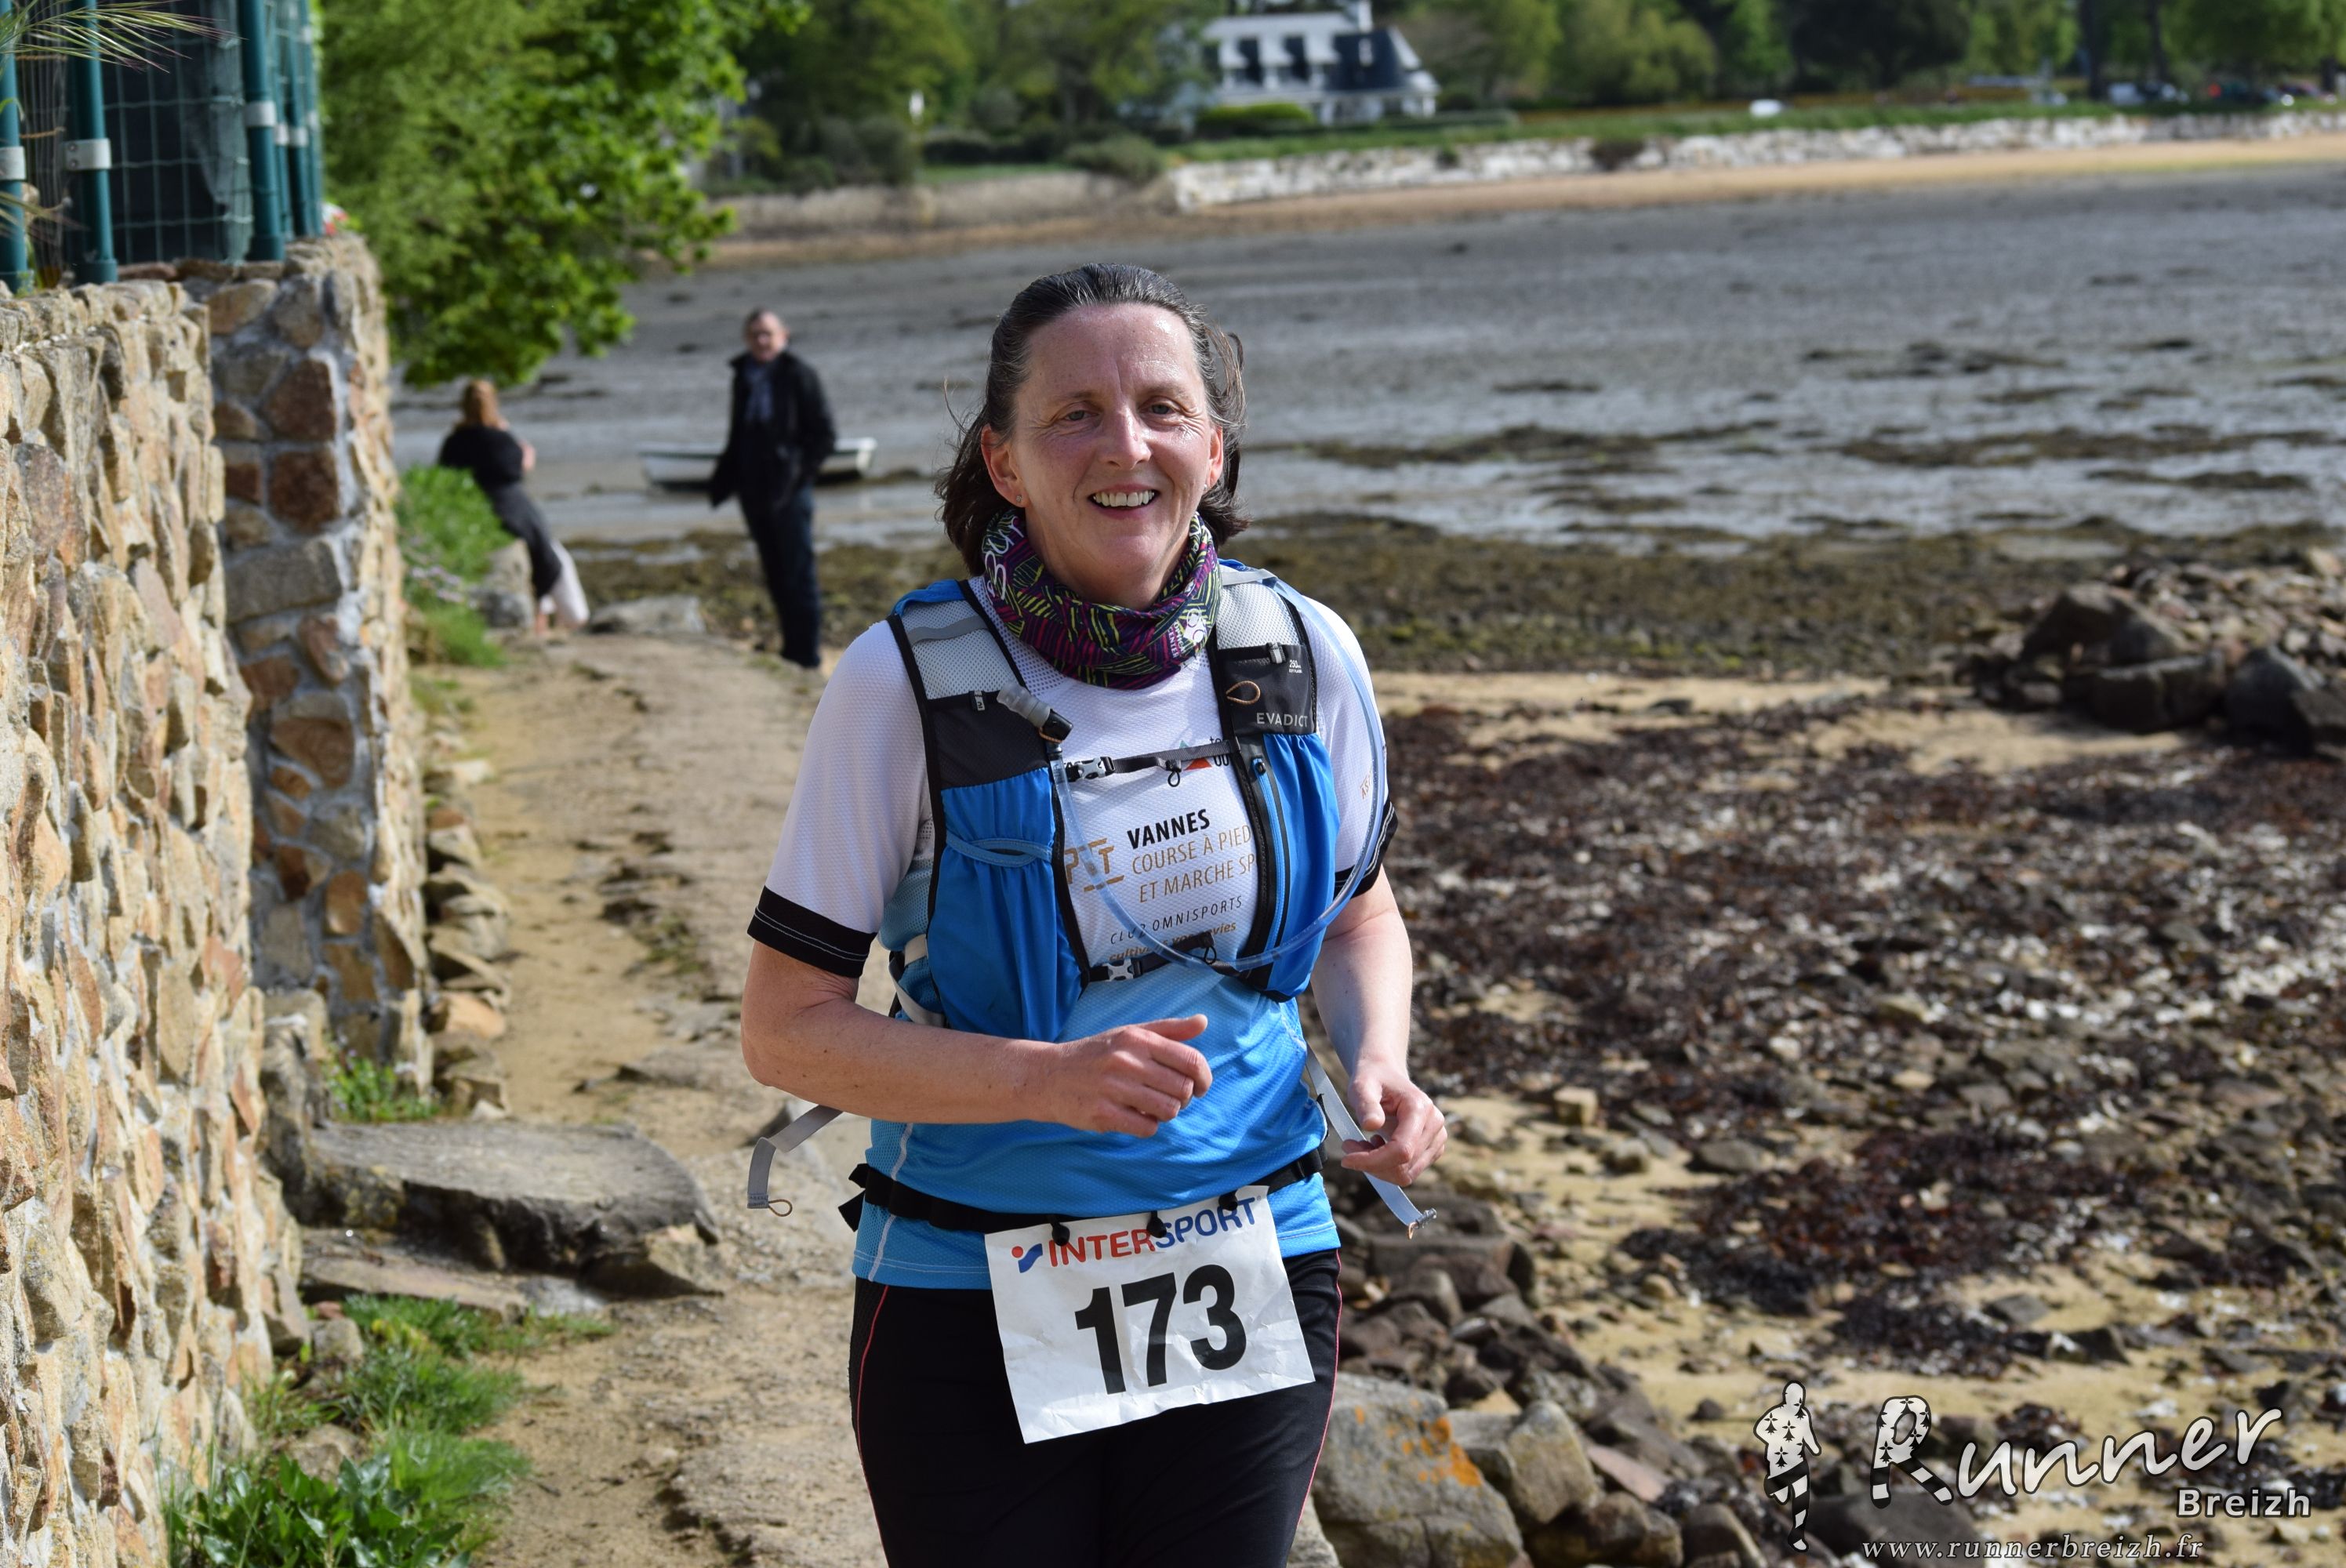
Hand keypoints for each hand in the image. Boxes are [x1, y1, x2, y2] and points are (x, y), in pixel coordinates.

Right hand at [1042, 1016, 1211, 1137]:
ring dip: (1166, 1113)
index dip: (1205, 1077)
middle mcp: (1126, 1061)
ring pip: (1168, 1110)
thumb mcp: (1129, 1033)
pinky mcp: (1103, 1114)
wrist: (1048, 1076)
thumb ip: (1168, 1029)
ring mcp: (1114, 1088)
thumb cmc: (1095, 1054)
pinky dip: (1148, 1126)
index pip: (1191, 1060)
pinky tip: (1135, 1116)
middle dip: (1184, 1098)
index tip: (1201, 1086)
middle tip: (1171, 1097)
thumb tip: (1203, 1022)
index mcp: (1137, 1039)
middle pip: (1183, 1089)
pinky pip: (1146, 1128)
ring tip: (1151, 1106)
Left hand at [1340, 1065, 1445, 1185]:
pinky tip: (1376, 1146)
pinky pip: (1407, 1172)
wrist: (1385, 1075)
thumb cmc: (1373, 1079)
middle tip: (1350, 1146)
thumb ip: (1366, 1104)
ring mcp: (1436, 1139)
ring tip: (1361, 1145)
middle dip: (1371, 1163)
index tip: (1347, 1159)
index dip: (1373, 1161)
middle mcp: (1434, 1125)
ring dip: (1378, 1167)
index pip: (1402, 1150)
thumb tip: (1372, 1125)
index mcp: (1420, 1108)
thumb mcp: (1362, 1086)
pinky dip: (1386, 1167)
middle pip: (1403, 1166)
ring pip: (1406, 1174)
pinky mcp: (1432, 1149)